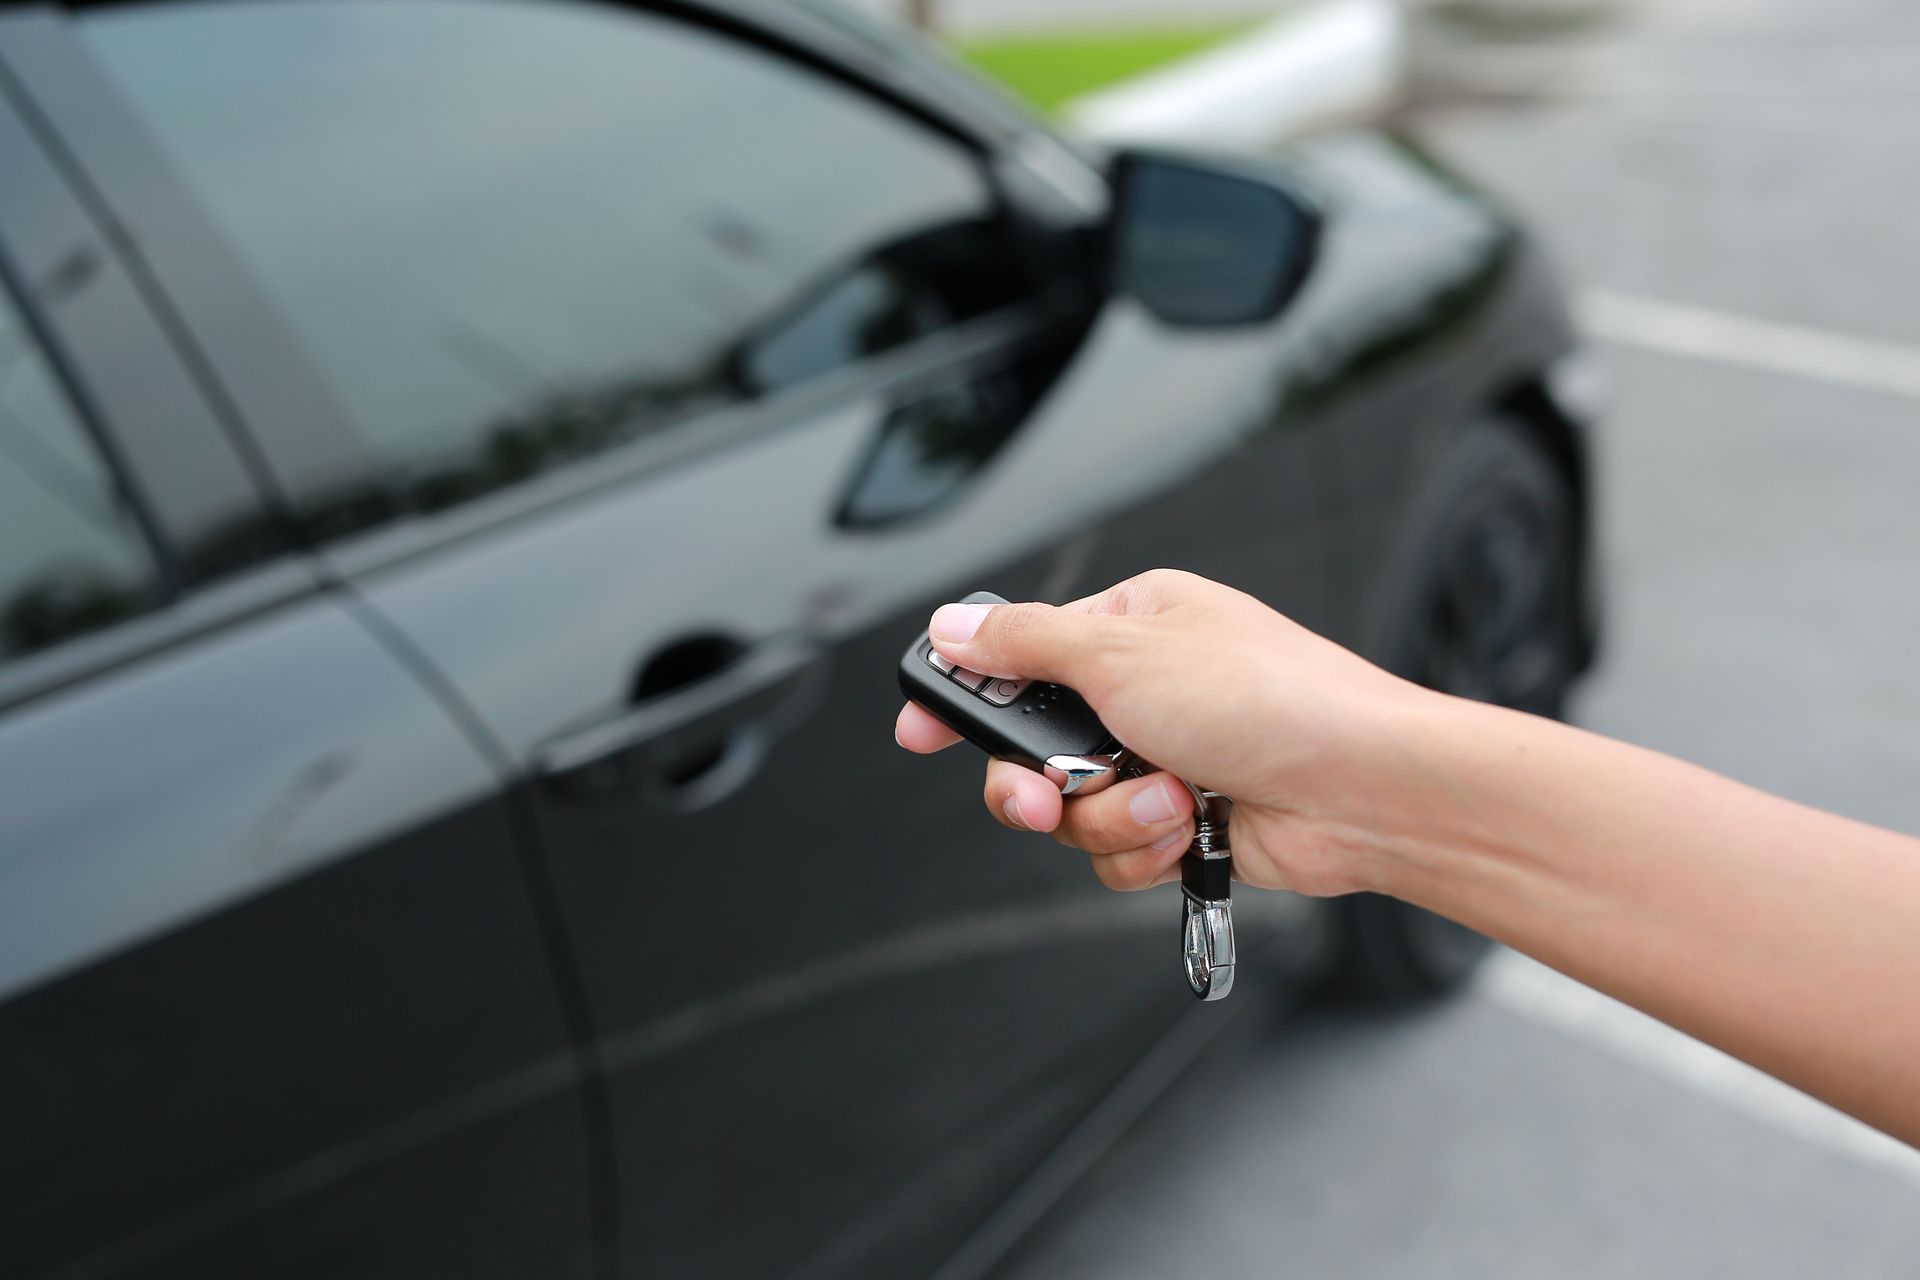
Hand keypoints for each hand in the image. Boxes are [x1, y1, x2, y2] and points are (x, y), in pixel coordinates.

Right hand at [895, 569, 1433, 895]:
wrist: (1362, 788)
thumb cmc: (1271, 699)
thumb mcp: (1124, 652)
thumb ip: (1024, 644)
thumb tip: (955, 626)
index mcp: (1130, 626)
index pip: (1018, 655)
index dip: (964, 696)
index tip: (920, 730)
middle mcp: (1143, 690)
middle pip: (1032, 748)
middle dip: (1039, 781)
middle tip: (1047, 793)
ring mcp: (1163, 758)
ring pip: (1071, 810)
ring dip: (1110, 814)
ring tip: (1167, 796)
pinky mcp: (1184, 823)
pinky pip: (1115, 852)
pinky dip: (1144, 846)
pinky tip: (1189, 826)